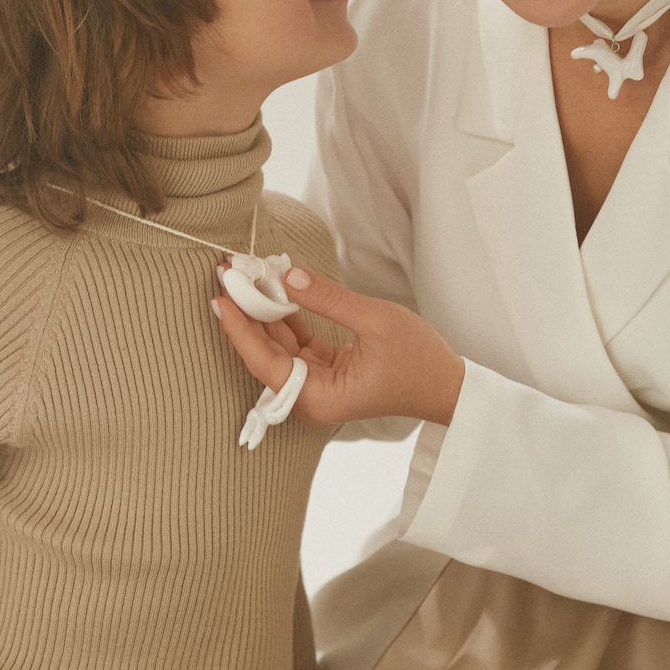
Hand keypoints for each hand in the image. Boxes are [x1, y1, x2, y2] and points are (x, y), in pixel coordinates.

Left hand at [214, 267, 464, 427]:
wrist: (447, 386)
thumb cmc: (420, 362)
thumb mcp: (377, 321)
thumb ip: (329, 300)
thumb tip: (289, 276)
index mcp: (319, 398)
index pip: (265, 362)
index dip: (241, 328)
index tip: (222, 295)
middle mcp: (310, 397)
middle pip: (265, 353)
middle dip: (246, 311)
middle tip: (228, 271)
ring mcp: (316, 383)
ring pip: (277, 344)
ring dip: (262, 309)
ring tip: (243, 272)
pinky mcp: (324, 370)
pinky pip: (294, 341)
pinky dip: (284, 313)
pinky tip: (272, 285)